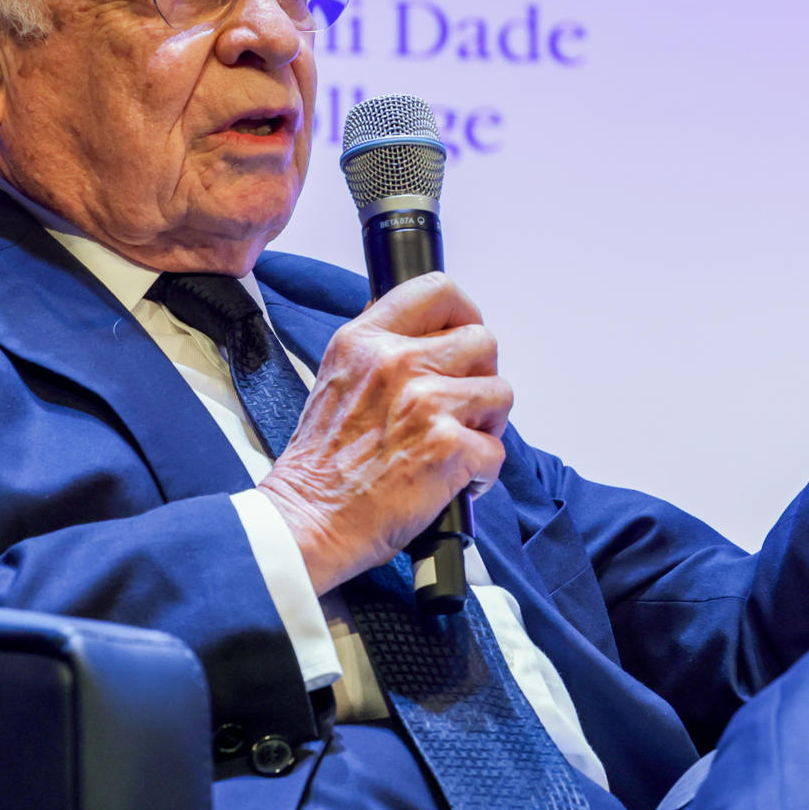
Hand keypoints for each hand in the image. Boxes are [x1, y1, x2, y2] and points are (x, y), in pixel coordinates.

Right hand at [256, 272, 510, 593]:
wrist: (308, 520)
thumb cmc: (319, 463)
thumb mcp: (335, 376)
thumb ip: (377, 348)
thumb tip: (422, 332)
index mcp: (366, 340)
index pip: (438, 290)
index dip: (464, 313)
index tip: (463, 334)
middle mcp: (398, 363)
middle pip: (482, 340)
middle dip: (480, 375)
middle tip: (462, 405)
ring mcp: (427, 404)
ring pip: (500, 392)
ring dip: (487, 423)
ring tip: (459, 445)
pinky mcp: (449, 448)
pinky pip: (497, 449)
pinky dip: (483, 472)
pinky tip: (457, 481)